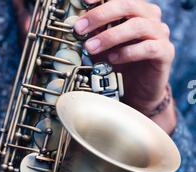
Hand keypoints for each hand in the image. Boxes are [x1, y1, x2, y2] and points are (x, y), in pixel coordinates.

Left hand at [75, 0, 176, 131]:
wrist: (140, 90)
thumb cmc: (123, 65)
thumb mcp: (103, 48)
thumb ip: (94, 36)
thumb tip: (77, 27)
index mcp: (136, 9)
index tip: (84, 0)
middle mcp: (150, 17)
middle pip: (127, 5)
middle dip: (100, 15)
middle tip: (80, 29)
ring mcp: (160, 33)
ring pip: (137, 26)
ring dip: (110, 36)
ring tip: (91, 47)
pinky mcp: (165, 52)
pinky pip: (147, 48)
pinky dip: (127, 52)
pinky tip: (113, 59)